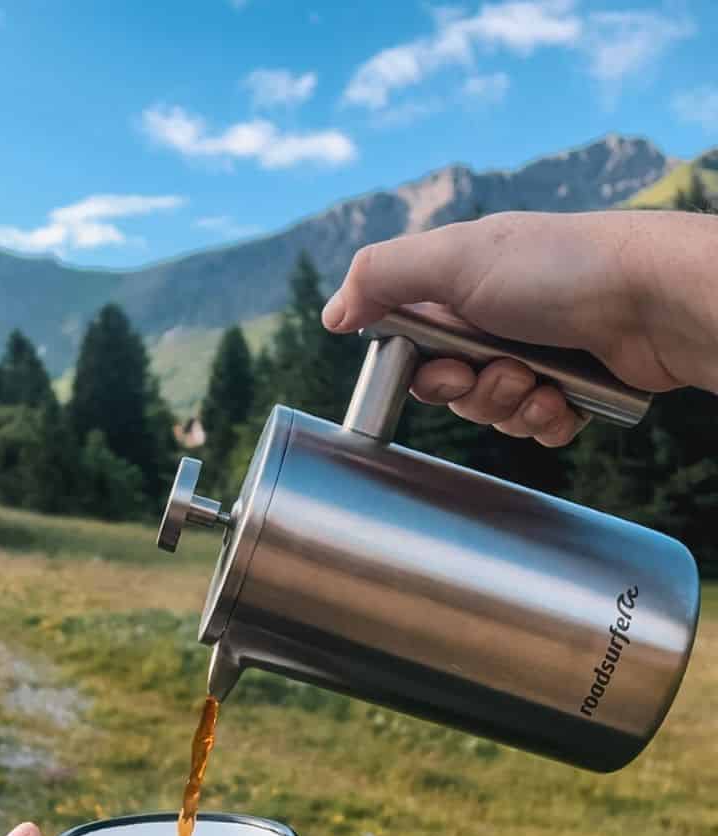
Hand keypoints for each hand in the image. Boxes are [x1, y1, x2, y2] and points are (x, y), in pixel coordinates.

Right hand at [322, 210, 717, 445]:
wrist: (653, 298)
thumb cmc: (559, 268)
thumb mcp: (455, 259)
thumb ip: (382, 276)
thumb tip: (330, 315)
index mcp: (462, 287)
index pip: (412, 346)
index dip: (422, 370)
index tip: (446, 368)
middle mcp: (495, 319)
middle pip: (449, 388)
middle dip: (472, 391)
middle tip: (503, 371)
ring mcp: (534, 353)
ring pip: (491, 412)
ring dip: (511, 405)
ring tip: (541, 380)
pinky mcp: (570, 387)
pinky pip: (534, 427)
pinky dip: (545, 421)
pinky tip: (564, 400)